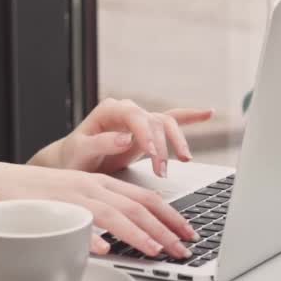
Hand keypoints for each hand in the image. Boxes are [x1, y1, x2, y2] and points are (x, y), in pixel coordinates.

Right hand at [0, 162, 196, 257]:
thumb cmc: (37, 197)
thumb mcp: (78, 199)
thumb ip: (103, 212)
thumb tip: (130, 235)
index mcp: (100, 183)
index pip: (145, 197)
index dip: (170, 215)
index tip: (188, 232)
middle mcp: (91, 186)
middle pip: (137, 205)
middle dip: (165, 228)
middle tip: (183, 248)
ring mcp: (71, 197)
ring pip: (114, 214)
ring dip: (139, 234)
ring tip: (157, 252)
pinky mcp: (49, 209)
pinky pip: (74, 224)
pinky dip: (91, 237)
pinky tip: (104, 250)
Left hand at [39, 98, 213, 177]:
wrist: (72, 163)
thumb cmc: (73, 158)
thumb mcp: (80, 152)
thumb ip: (101, 143)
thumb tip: (124, 137)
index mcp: (109, 111)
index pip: (135, 117)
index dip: (146, 135)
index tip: (152, 153)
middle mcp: (126, 111)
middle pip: (155, 121)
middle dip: (163, 145)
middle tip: (163, 169)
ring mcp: (138, 120)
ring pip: (166, 123)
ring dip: (177, 142)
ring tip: (183, 160)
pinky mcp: (147, 131)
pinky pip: (172, 121)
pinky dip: (190, 117)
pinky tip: (208, 113)